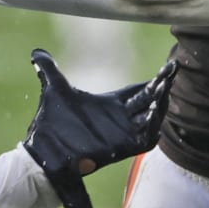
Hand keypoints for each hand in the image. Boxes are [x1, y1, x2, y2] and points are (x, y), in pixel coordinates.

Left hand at [21, 49, 176, 207]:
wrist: (43, 155)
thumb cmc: (51, 127)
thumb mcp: (53, 91)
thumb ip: (49, 70)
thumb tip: (36, 52)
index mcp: (108, 106)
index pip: (136, 92)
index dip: (151, 81)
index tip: (166, 69)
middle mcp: (119, 120)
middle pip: (147, 100)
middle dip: (160, 86)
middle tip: (172, 70)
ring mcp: (121, 135)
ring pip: (150, 118)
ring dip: (159, 104)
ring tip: (166, 87)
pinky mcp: (120, 149)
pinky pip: (145, 139)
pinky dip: (153, 126)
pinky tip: (156, 112)